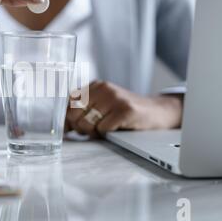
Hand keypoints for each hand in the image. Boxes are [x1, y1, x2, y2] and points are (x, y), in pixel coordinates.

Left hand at [65, 81, 182, 137]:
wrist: (157, 111)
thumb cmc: (126, 112)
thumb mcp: (103, 105)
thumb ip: (84, 110)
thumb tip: (64, 125)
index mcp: (96, 86)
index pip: (69, 101)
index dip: (67, 117)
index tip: (69, 128)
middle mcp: (104, 88)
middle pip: (74, 113)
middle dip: (79, 127)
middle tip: (92, 130)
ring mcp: (115, 98)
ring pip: (87, 123)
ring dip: (93, 132)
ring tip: (105, 129)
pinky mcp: (125, 110)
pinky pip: (103, 129)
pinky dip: (107, 134)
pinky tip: (116, 128)